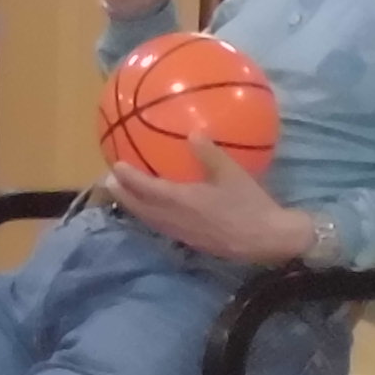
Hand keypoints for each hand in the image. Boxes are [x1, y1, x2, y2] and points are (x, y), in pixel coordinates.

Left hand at [109, 143, 315, 265]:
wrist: (265, 240)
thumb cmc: (249, 205)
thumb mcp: (231, 173)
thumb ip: (209, 153)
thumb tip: (192, 133)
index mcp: (182, 201)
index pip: (146, 189)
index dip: (128, 179)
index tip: (114, 167)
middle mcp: (175, 219)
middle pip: (140, 208)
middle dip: (122, 194)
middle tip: (108, 181)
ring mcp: (182, 233)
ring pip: (149, 220)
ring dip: (134, 207)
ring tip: (124, 194)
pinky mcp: (191, 241)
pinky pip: (161, 226)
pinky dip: (150, 216)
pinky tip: (155, 209)